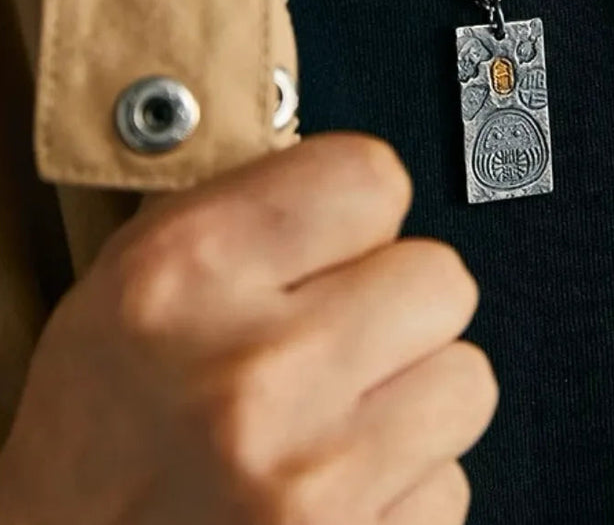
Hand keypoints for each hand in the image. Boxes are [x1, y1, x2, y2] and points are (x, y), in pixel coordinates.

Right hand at [0, 134, 496, 524]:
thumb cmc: (98, 437)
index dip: (360, 208)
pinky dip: (406, 484)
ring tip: (337, 415)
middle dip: (399, 305)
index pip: (371, 177)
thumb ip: (248, 215)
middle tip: (337, 336)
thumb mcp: (130, 287)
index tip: (340, 235)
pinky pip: (451, 484)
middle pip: (440, 277)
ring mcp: (312, 477)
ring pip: (466, 380)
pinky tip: (337, 484)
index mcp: (187, 275)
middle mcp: (255, 371)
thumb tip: (359, 183)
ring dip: (414, 396)